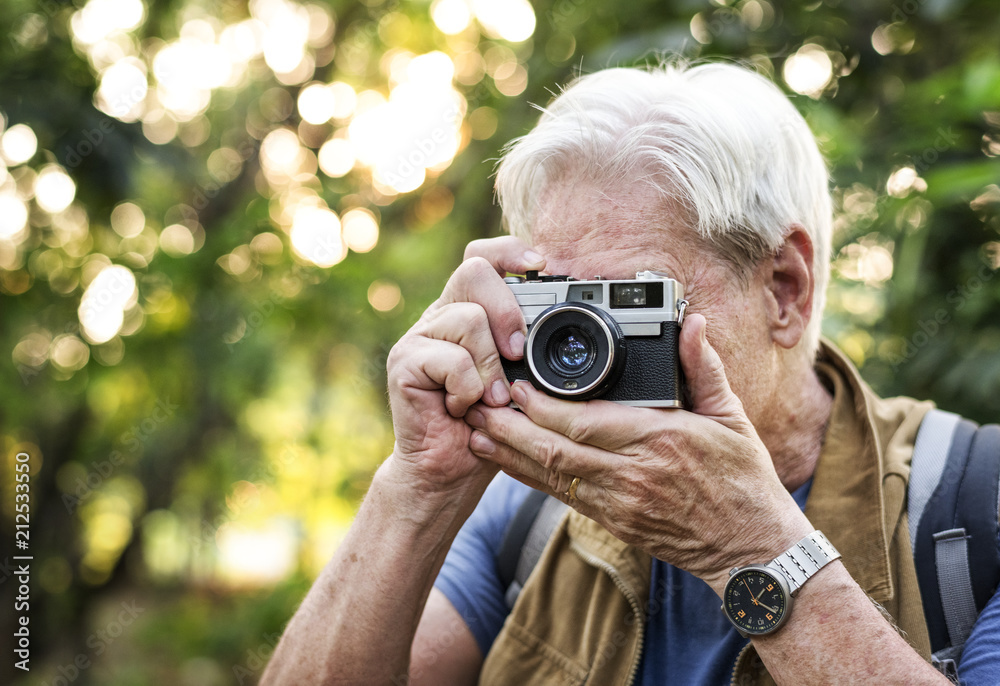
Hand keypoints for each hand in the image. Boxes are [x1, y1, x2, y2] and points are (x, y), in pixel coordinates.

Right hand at [385, 236, 545, 495]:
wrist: (447, 473)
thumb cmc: (489, 428)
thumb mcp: (521, 382)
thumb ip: (531, 349)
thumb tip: (569, 323)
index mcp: (469, 312)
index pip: (482, 258)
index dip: (510, 251)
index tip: (542, 264)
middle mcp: (441, 316)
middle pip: (473, 272)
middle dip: (507, 310)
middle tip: (519, 354)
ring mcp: (419, 337)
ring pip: (468, 317)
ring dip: (492, 365)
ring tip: (492, 399)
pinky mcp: (405, 363)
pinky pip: (451, 359)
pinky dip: (469, 389)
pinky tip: (465, 409)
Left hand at [464, 313, 811, 590]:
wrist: (749, 549)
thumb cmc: (743, 479)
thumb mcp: (732, 417)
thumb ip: (704, 368)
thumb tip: (691, 322)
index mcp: (660, 439)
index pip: (584, 421)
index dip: (540, 405)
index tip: (516, 384)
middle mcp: (632, 473)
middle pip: (554, 449)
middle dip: (509, 428)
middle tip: (478, 403)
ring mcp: (618, 502)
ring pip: (549, 477)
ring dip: (507, 454)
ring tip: (474, 431)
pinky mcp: (612, 521)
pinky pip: (560, 497)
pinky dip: (528, 478)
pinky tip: (505, 461)